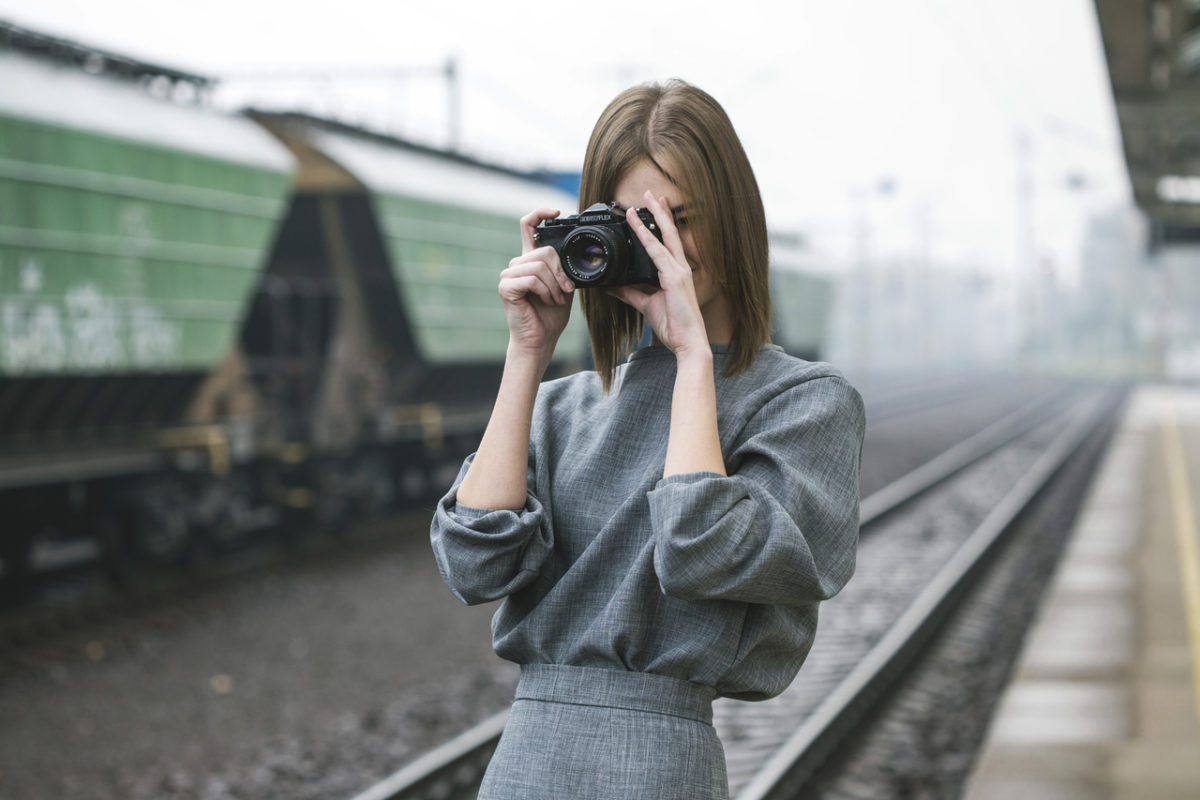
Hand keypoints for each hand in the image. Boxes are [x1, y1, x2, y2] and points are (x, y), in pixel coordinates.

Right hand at [499, 208, 574, 361]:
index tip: (556, 211)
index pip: (528, 226)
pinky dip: (545, 291)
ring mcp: (508, 275)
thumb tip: (574, 253)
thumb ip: (563, 267)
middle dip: (561, 272)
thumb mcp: (563, 285)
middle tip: (566, 290)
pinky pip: (532, 279)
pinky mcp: (505, 287)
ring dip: (554, 285)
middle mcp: (517, 264)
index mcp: (529, 260)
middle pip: (543, 250)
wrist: (541, 339)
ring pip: (539, 266)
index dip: (540, 213)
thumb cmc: (551, 315)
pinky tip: (546, 301)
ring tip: (556, 299)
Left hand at [607, 191, 708, 356]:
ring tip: (647, 199)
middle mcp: (680, 268)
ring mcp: (679, 271)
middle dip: (661, 212)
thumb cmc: (673, 324)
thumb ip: (629, 293)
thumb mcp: (646, 305)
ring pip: (665, 237)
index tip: (653, 209)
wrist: (687, 341)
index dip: (660, 225)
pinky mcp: (674, 278)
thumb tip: (612, 286)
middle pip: (670, 233)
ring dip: (655, 216)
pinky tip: (637, 225)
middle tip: (652, 194)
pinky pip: (657, 252)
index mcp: (675, 273)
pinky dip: (646, 237)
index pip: (667, 243)